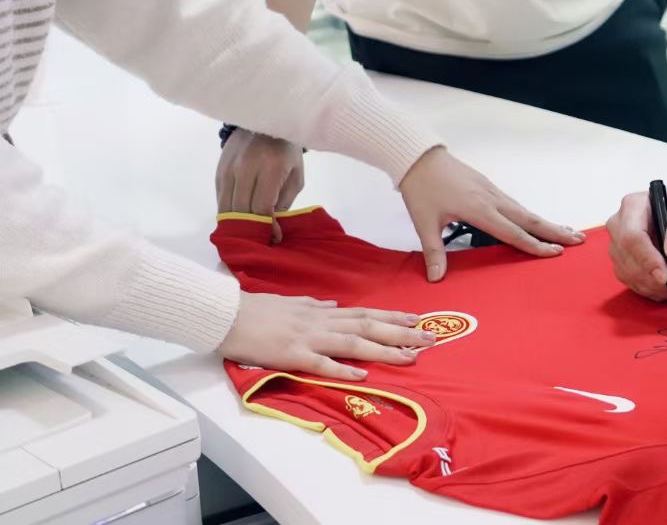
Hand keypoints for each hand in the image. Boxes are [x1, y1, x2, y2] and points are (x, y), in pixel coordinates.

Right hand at [216, 130, 304, 242]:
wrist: (263, 122)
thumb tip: (272, 227)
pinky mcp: (219, 171)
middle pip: (241, 210)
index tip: (273, 239)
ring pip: (226, 207)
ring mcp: (229, 169)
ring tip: (246, 236)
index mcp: (270, 168)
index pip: (262, 207)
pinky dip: (228, 212)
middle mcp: (245, 168)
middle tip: (259, 242)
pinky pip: (220, 198)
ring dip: (236, 225)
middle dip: (250, 230)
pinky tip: (237, 219)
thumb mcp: (296, 175)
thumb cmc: (286, 151)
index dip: (266, 227)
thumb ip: (284, 201)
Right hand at [219, 292, 439, 379]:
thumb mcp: (291, 301)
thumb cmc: (255, 309)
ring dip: (384, 349)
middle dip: (401, 332)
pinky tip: (362, 375)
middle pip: (368, 326)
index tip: (417, 319)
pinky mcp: (291, 354)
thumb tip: (332, 304)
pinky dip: (342, 369)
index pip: (364, 313)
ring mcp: (307, 337)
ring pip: (353, 343)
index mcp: (320, 312)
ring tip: (410, 357)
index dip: (392, 316)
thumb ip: (313, 305)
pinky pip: (321, 363)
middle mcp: (320, 321)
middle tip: (431, 338)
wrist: (226, 314)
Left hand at [398, 147, 583, 281]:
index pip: (514, 233)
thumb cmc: (422, 190)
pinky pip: (516, 205)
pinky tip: (536, 221)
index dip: (535, 246)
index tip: (556, 254)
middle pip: (530, 219)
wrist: (420, 158)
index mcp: (480, 211)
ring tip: (567, 232)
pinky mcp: (489, 187)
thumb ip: (434, 252)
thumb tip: (436, 279)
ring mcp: (493, 192)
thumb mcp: (424, 223)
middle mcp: (492, 200)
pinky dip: (531, 215)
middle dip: (555, 231)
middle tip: (579, 240)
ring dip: (547, 222)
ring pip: (525, 211)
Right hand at [606, 190, 666, 299]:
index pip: (631, 236)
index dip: (647, 259)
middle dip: (656, 279)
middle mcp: (619, 225)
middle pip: (628, 260)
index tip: (665, 276)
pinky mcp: (623, 264)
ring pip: (630, 276)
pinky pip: (635, 284)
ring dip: (659, 288)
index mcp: (633, 205)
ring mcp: (618, 247)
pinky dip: (657, 291)